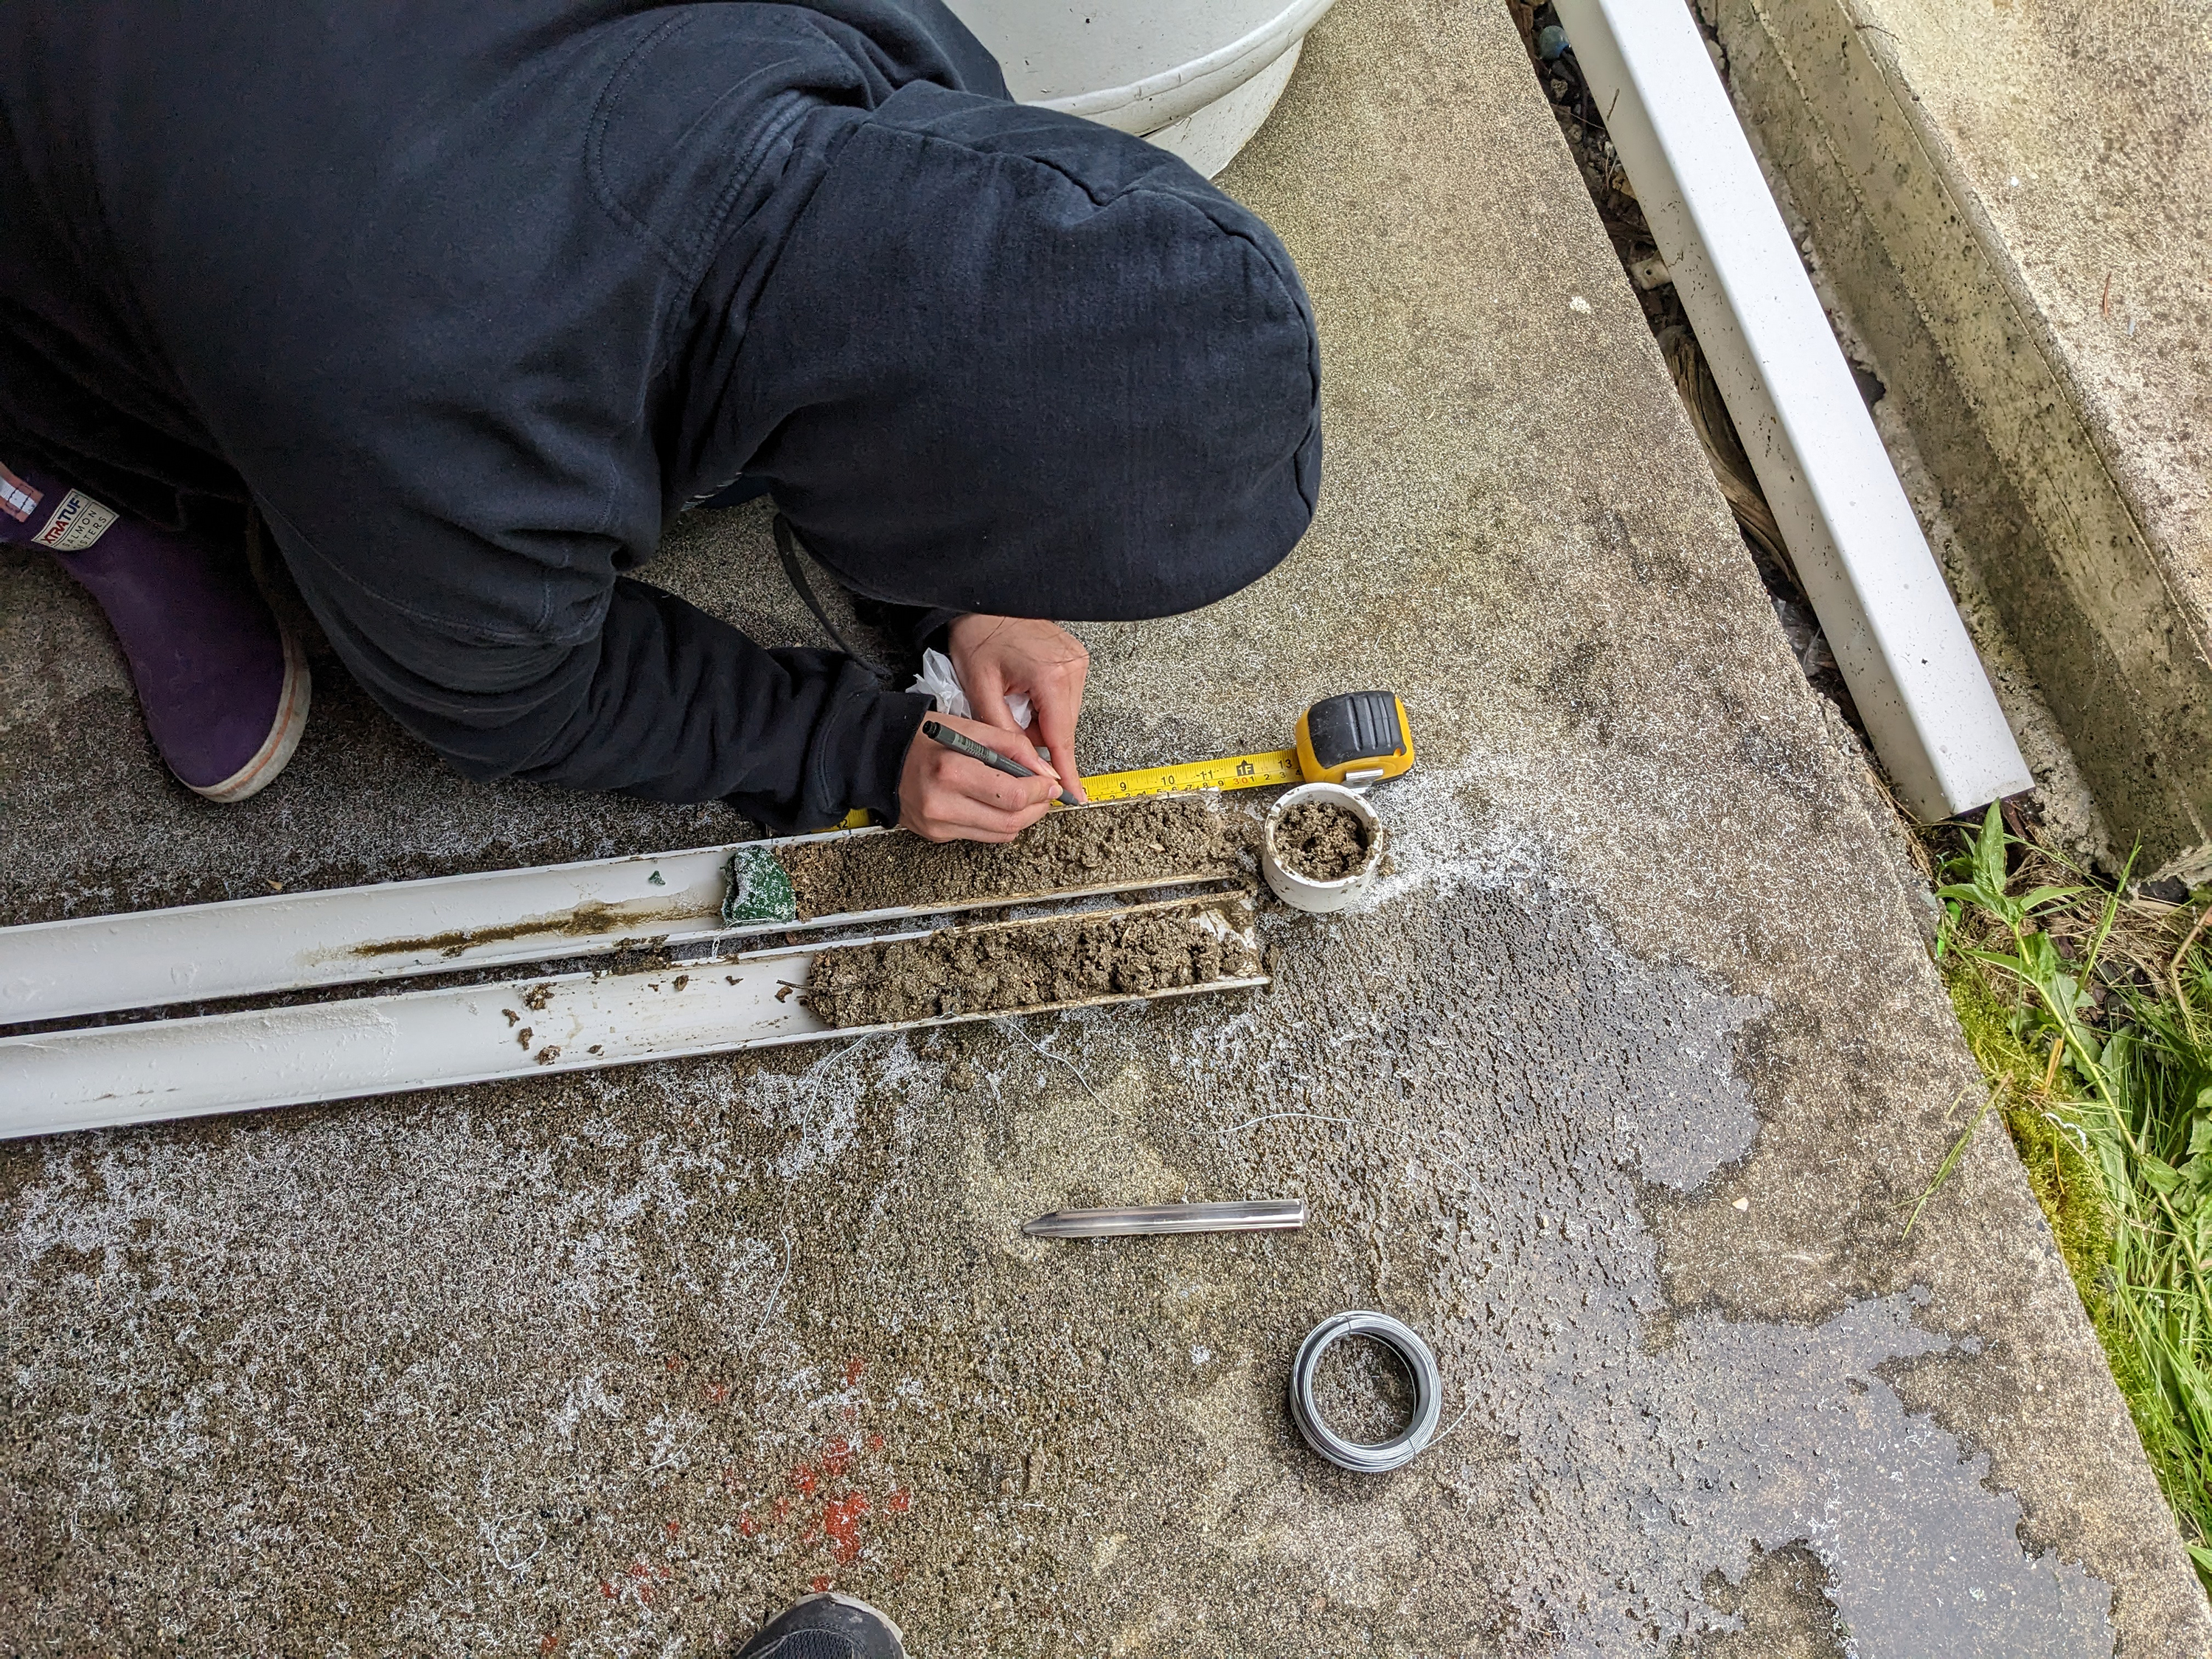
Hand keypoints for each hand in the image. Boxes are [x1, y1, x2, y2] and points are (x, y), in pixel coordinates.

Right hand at [897, 712, 1064, 842]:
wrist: (878, 756)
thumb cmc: (922, 737)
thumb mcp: (970, 728)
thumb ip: (1012, 747)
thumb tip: (1045, 771)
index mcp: (951, 771)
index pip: (1014, 795)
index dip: (1041, 792)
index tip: (1051, 783)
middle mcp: (943, 804)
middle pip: (1011, 821)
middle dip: (1037, 808)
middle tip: (1046, 794)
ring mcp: (938, 824)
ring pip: (1000, 834)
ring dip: (1022, 818)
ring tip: (1026, 798)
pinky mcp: (937, 835)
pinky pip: (981, 836)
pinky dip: (998, 822)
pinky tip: (998, 804)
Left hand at [946, 614, 1089, 802]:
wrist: (982, 602)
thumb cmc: (976, 636)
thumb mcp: (981, 691)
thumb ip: (1006, 735)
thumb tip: (1028, 768)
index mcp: (1051, 676)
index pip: (1061, 738)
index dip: (1065, 770)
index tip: (1074, 795)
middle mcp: (1072, 668)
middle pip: (1062, 727)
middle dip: (1037, 735)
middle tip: (1008, 715)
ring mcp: (1077, 661)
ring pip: (1063, 715)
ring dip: (1040, 718)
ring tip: (1013, 695)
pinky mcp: (1075, 658)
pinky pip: (1064, 697)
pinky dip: (1045, 704)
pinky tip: (1025, 689)